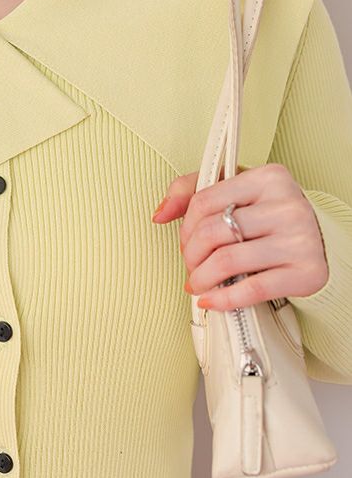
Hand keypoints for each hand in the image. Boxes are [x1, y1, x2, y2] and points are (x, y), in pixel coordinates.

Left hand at [151, 163, 328, 310]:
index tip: (186, 243)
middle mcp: (287, 204)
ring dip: (201, 279)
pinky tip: (211, 300)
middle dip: (191, 256)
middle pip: (212, 233)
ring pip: (227, 261)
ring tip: (198, 284)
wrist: (318, 240)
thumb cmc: (268, 214)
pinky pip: (253, 289)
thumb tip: (159, 214)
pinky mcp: (308, 272)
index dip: (185, 228)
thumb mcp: (234, 191)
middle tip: (191, 267)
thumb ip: (190, 192)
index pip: (204, 201)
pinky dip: (223, 299)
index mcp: (268, 177)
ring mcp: (300, 239)